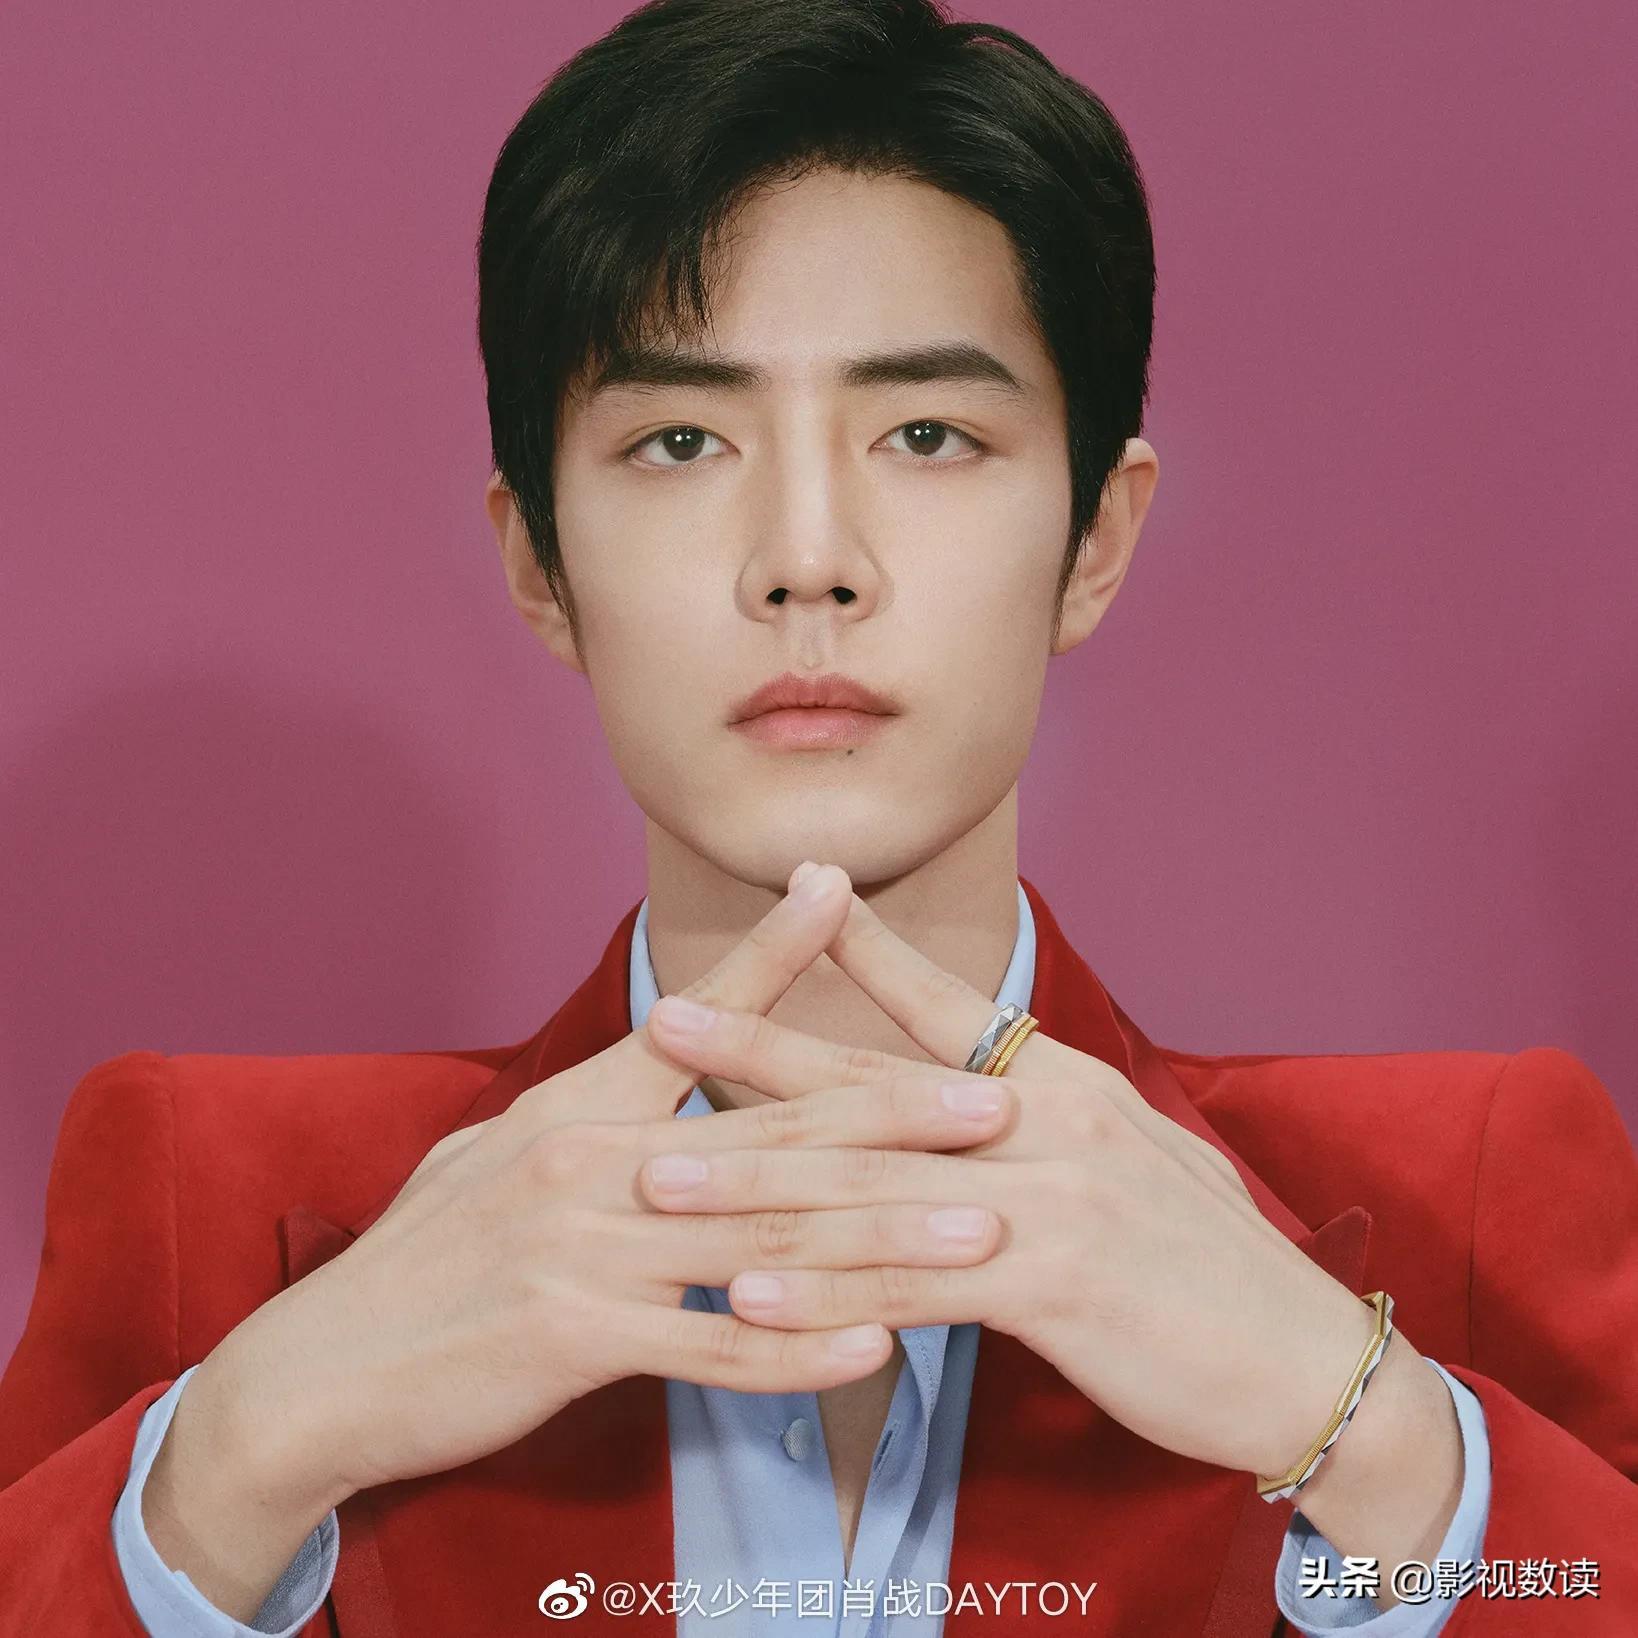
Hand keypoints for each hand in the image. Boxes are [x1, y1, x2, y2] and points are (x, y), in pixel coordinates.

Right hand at [193, 865, 1004, 1509]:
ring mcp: (582, 1248)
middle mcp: (588, 1161)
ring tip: (980, 1232)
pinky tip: (876, 1349)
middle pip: (769, 1134)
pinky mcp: (572, 1337)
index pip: (697, 1024)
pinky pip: (709, 1345)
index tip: (842, 891)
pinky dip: (797, 1349)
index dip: (775, 956)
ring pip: (762, 1238)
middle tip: (996, 1103)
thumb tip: (676, 1048)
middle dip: (894, 1118)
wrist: (325, 1364)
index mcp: (580, 1109)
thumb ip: (603, 1105)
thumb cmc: (433, 1253)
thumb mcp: (509, 1148)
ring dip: (882, 1240)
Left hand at [638, 862, 1385, 1482]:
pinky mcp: (1057, 1281)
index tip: (789, 897)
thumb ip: (1042, 1125)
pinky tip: (748, 1295)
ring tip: (660, 1179)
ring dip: (756, 1185)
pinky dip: (823, 1290)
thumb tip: (974, 1096)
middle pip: (877, 1086)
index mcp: (1063, 1083)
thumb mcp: (1125, 1160)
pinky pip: (911, 1285)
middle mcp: (1052, 1118)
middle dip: (758, 1053)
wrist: (1308, 1361)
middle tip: (660, 1018)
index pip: (943, 1006)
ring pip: (874, 1185)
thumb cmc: (1202, 1266)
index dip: (858, 954)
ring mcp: (1054, 1194)